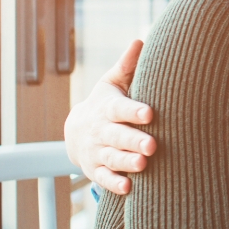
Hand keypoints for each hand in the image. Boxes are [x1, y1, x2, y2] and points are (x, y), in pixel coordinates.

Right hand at [64, 40, 156, 194]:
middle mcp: (101, 131)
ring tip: (143, 165)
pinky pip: (104, 179)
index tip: (150, 113)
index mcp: (107, 108)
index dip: (133, 111)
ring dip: (126, 163)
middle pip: (117, 136)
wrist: (77, 130)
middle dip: (133, 141)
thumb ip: (127, 65)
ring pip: (112, 158)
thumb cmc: (106, 103)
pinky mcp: (95, 170)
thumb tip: (141, 39)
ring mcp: (97, 152)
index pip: (120, 109)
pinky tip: (129, 188)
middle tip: (152, 145)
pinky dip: (114, 184)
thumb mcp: (112, 82)